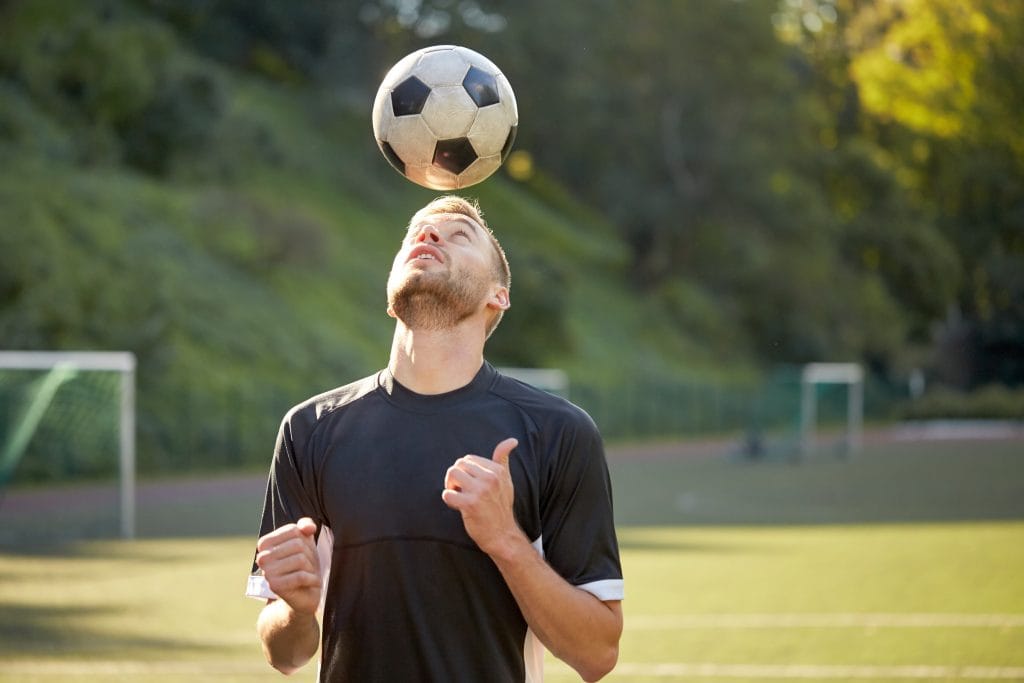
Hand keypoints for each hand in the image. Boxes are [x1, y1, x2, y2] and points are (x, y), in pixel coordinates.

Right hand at [255, 517, 321, 614]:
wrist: (304, 594)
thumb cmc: (304, 564)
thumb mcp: (306, 541)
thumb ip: (305, 526)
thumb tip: (308, 527)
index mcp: (265, 543)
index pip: (293, 530)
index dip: (305, 540)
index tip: (304, 551)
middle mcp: (262, 557)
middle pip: (297, 545)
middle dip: (310, 555)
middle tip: (308, 566)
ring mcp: (267, 573)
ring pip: (300, 560)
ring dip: (311, 568)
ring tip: (308, 574)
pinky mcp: (275, 587)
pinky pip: (301, 576)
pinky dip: (313, 579)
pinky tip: (313, 582)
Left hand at [442, 437, 522, 556]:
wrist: (502, 534)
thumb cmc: (500, 506)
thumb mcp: (506, 480)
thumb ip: (503, 459)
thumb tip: (512, 440)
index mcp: (498, 470)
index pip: (468, 459)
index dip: (465, 472)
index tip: (471, 485)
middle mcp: (491, 478)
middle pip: (458, 465)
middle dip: (456, 477)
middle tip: (463, 491)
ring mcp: (481, 491)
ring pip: (452, 474)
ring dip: (451, 486)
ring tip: (459, 496)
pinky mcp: (471, 505)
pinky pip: (447, 494)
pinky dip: (449, 500)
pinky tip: (458, 507)